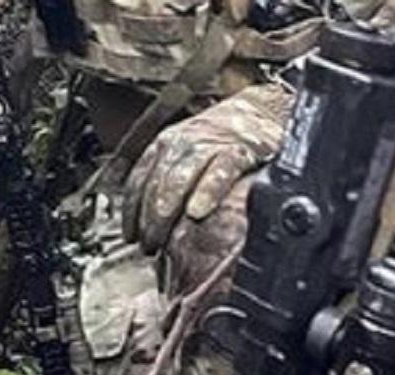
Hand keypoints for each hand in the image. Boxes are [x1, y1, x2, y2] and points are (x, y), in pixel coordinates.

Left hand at [122, 82, 293, 256]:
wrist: (264, 108)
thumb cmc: (223, 138)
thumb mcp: (188, 152)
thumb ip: (169, 179)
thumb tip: (150, 220)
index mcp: (167, 144)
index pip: (139, 179)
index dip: (132, 211)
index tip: (130, 237)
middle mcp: (184, 142)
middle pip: (157, 183)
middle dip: (149, 219)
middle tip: (148, 246)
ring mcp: (212, 144)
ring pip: (181, 177)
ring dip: (167, 210)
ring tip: (163, 238)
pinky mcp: (241, 149)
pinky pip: (221, 171)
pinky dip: (207, 191)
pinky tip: (197, 212)